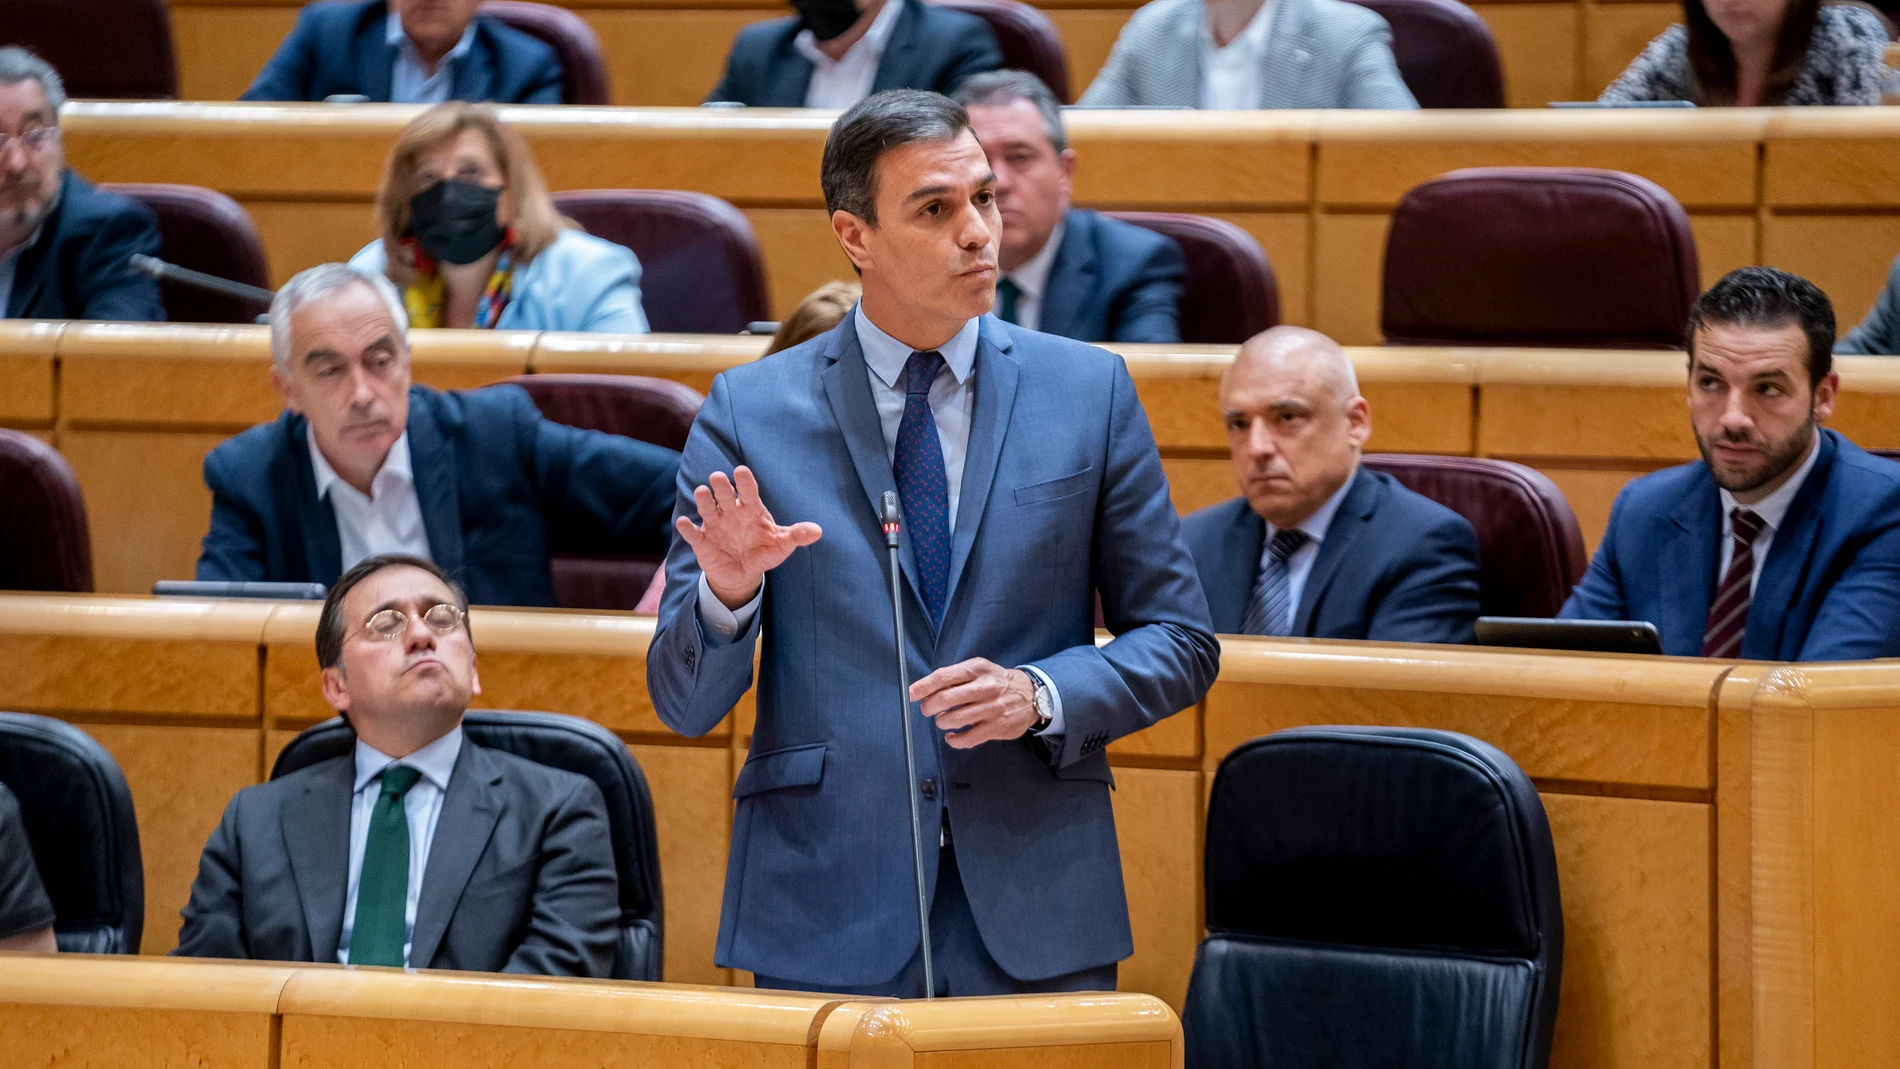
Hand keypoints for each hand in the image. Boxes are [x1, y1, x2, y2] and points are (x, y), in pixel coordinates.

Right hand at [674, 466, 821, 608]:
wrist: (743, 574)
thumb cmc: (763, 552)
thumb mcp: (782, 544)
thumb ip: (797, 536)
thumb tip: (818, 531)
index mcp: (750, 509)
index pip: (748, 491)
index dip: (744, 481)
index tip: (741, 470)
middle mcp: (731, 512)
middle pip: (725, 495)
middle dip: (722, 486)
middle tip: (719, 477)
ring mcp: (715, 525)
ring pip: (707, 508)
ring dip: (704, 500)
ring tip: (702, 492)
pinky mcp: (702, 542)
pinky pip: (693, 533)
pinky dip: (688, 528)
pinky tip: (685, 523)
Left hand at [910, 658, 1037, 748]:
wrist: (1032, 696)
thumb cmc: (997, 681)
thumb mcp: (979, 670)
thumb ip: (955, 677)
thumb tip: (924, 690)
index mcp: (977, 669)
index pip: (944, 677)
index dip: (923, 687)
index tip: (911, 694)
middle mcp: (985, 687)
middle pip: (946, 699)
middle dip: (929, 706)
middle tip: (928, 709)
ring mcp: (992, 709)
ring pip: (954, 719)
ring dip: (942, 722)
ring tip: (943, 720)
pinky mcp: (996, 728)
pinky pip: (967, 738)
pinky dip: (954, 740)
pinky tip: (952, 736)